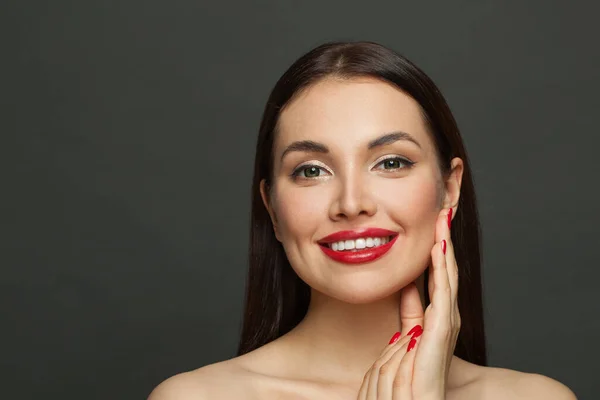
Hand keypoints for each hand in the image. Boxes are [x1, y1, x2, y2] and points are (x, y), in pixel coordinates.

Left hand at [357, 208, 459, 399]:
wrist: (415, 397)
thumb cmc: (411, 370)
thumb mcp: (408, 331)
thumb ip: (410, 309)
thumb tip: (408, 285)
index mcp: (437, 313)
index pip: (437, 273)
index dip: (436, 247)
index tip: (435, 223)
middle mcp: (445, 313)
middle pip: (445, 268)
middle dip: (444, 239)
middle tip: (443, 210)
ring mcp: (446, 319)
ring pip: (447, 273)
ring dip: (445, 245)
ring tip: (443, 220)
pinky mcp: (442, 327)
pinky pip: (443, 289)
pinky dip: (442, 268)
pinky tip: (440, 248)